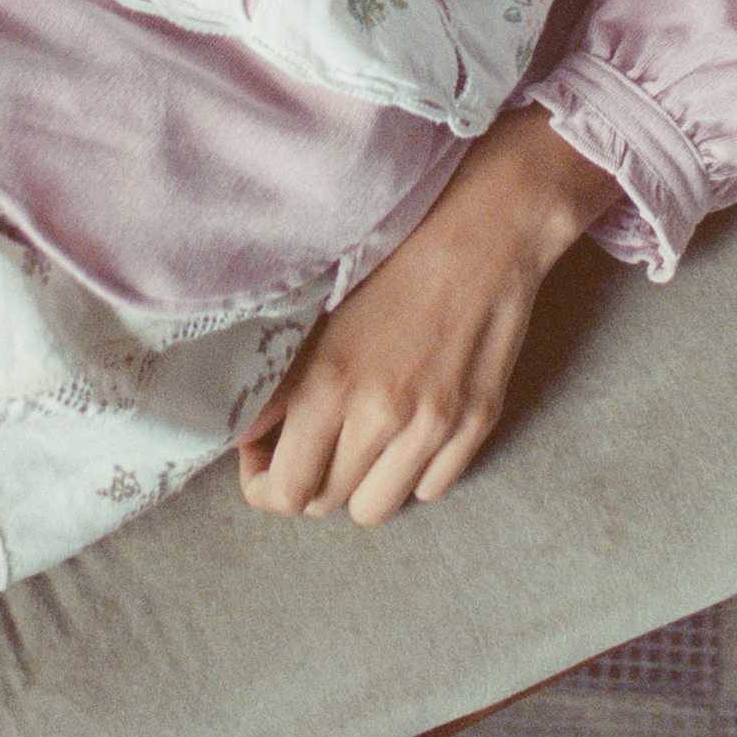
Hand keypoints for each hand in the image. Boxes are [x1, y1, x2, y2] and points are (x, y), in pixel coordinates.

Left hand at [237, 107, 619, 527]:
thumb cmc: (398, 255)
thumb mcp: (324, 310)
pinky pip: (430, 489)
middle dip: (307, 479)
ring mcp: (435, 426)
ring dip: (359, 483)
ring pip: (376, 509)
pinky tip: (408, 430)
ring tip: (360, 440)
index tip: (265, 455)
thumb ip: (282, 381)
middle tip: (308, 442)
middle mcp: (382, 416)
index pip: (283, 491)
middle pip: (325, 504)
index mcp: (331, 383)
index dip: (263, 483)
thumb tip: (248, 434)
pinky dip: (413, 472)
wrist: (487, 227)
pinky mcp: (477, 425)